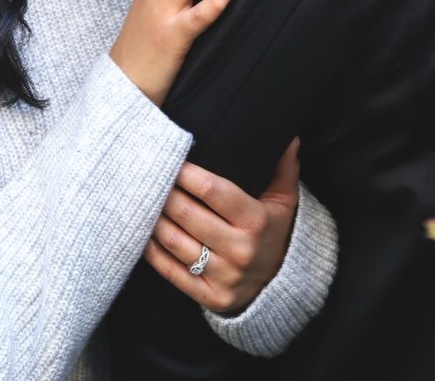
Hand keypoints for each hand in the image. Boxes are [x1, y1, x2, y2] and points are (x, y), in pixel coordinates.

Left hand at [145, 139, 300, 314]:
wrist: (280, 286)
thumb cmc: (274, 231)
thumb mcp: (284, 200)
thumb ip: (283, 168)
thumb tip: (290, 138)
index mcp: (256, 221)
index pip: (212, 190)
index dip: (187, 173)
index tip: (171, 158)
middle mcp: (240, 250)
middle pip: (188, 214)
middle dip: (164, 192)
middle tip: (148, 175)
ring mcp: (224, 276)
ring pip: (174, 242)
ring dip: (154, 218)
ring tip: (143, 199)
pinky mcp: (210, 296)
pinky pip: (171, 271)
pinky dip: (153, 250)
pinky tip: (145, 231)